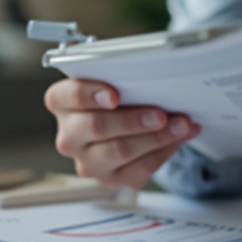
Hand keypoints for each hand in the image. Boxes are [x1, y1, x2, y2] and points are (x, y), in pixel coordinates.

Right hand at [44, 78, 201, 188]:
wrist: (119, 126)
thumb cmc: (113, 96)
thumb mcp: (108, 78)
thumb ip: (114, 69)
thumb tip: (142, 62)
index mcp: (61, 103)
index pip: (69, 96)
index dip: (91, 94)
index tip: (115, 95)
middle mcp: (69, 136)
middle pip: (97, 127)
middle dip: (133, 120)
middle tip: (161, 113)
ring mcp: (88, 161)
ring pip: (121, 151)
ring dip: (156, 137)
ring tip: (180, 124)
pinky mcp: (111, 179)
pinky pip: (140, 168)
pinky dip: (165, 150)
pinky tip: (180, 136)